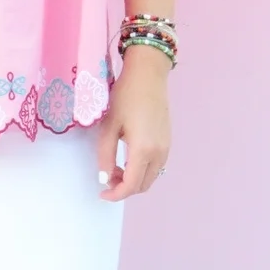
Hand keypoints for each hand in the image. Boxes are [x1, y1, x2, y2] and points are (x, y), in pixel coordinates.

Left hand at [96, 48, 170, 199]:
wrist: (148, 75)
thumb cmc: (125, 97)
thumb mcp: (109, 127)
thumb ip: (105, 156)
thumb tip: (104, 178)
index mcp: (144, 150)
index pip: (131, 185)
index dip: (115, 194)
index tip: (101, 193)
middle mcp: (159, 153)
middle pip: (142, 185)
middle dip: (123, 188)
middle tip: (106, 178)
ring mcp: (166, 148)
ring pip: (150, 177)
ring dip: (132, 179)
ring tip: (114, 167)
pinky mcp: (167, 141)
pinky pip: (155, 166)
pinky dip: (141, 170)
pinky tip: (127, 159)